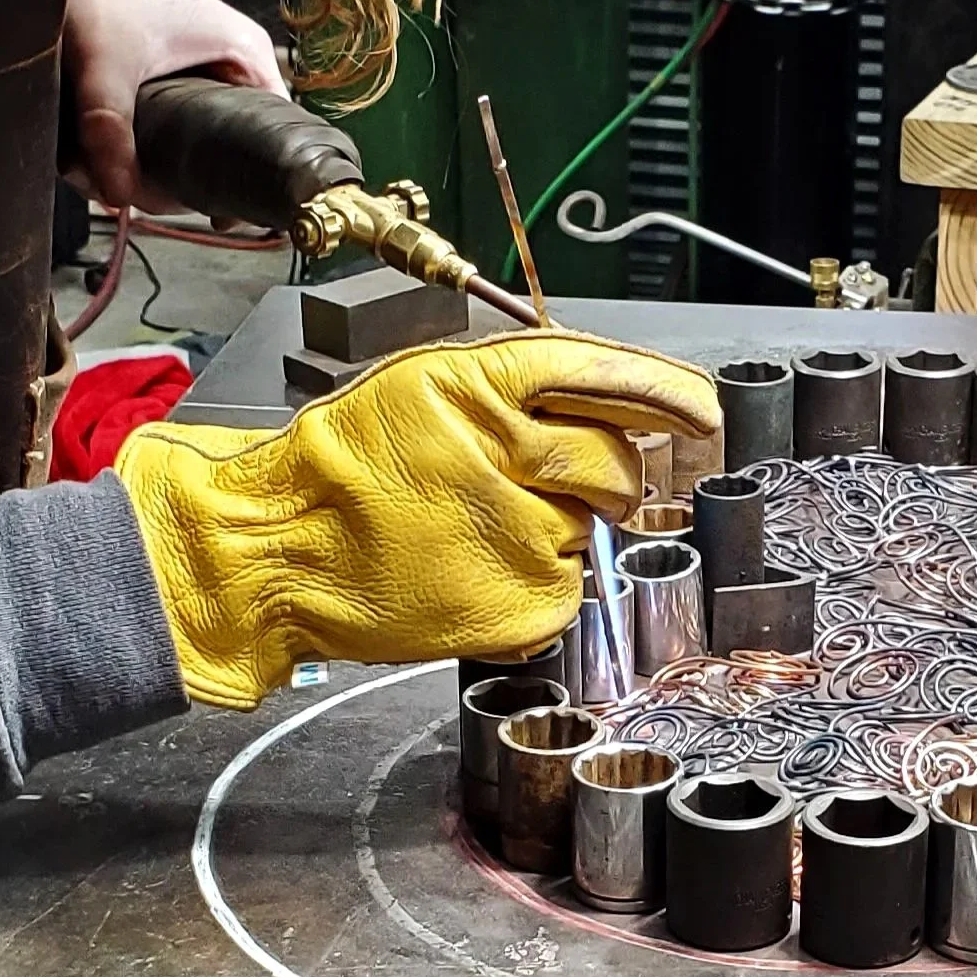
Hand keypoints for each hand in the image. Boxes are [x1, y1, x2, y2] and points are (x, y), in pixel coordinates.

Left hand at [64, 0, 283, 211]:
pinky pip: (170, 114)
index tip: (223, 211)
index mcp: (245, 50)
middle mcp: (232, 55)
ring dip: (154, 158)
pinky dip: (141, 137)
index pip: (277, 129)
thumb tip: (120, 195)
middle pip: (229, 137)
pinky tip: (109, 153)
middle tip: (151, 195)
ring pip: (194, 129)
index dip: (254, 175)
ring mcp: (202, 58)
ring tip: (115, 174)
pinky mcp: (170, 63)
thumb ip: (111, 136)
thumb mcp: (107, 70)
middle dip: (185, 173)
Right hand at [113, 331, 721, 707]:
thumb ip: (521, 391)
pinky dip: (545, 581)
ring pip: (594, 525)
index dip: (663, 391)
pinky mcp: (515, 602)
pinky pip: (572, 587)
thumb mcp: (427, 388)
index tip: (701, 410)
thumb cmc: (348, 466)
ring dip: (564, 527)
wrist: (276, 550)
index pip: (601, 374)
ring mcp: (513, 533)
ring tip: (488, 529)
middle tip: (551, 486)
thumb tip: (620, 407)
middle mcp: (502, 451)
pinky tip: (484, 568)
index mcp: (477, 384)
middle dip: (605, 474)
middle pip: (615, 459)